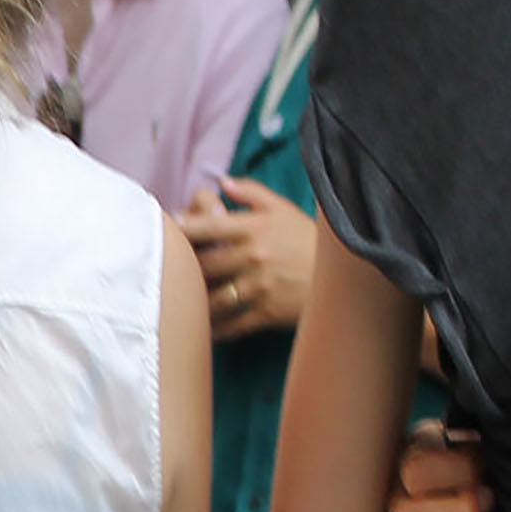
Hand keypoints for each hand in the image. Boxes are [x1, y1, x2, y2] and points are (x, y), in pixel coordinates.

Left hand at [181, 175, 316, 339]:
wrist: (343, 276)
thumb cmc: (309, 239)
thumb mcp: (283, 209)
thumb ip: (251, 192)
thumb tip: (221, 182)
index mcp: (255, 228)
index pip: (208, 226)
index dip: (182, 229)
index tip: (167, 232)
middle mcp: (254, 256)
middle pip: (204, 265)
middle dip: (184, 271)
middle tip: (168, 274)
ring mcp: (260, 286)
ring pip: (213, 298)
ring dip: (196, 303)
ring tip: (183, 304)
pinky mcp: (268, 311)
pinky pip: (233, 324)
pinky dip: (216, 329)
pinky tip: (206, 329)